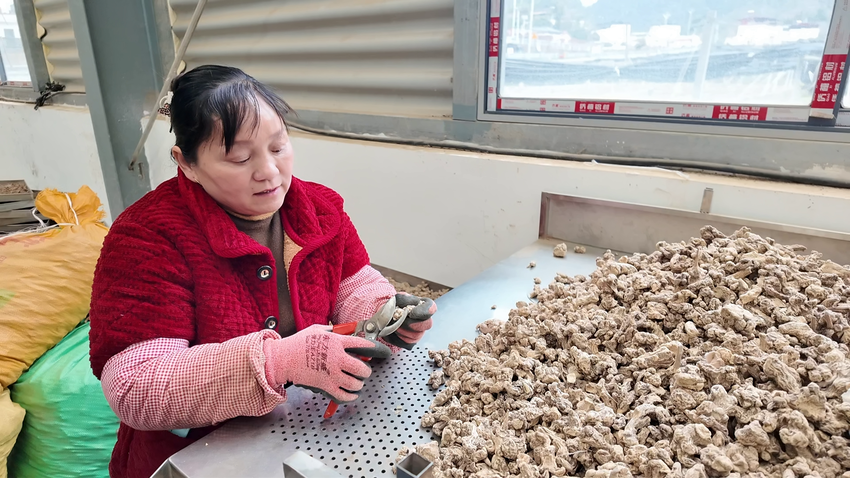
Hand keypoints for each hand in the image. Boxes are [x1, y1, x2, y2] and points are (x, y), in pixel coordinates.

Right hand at [263, 324, 390, 402]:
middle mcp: (337, 358)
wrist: (282, 359)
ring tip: (357, 382)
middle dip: (366, 371)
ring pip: (356, 383)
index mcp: (336, 342)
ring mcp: (332, 373)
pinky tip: (351, 393)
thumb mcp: (317, 330)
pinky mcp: (325, 386)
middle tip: (365, 371)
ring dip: (358, 384)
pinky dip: (350, 396)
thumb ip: (332, 331)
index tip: (378, 351)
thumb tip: (342, 332)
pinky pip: (344, 395)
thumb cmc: (297, 343)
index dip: (373, 348)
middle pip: (362, 368)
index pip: (362, 345)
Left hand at [384, 293, 435, 349]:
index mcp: (424, 307)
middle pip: (427, 324)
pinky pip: (407, 343)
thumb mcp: (397, 298)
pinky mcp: (411, 342)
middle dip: (412, 323)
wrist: (386, 316)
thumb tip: (408, 304)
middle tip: (400, 321)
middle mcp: (425, 320)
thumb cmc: (395, 306)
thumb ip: (403, 299)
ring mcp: (420, 332)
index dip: (423, 312)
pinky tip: (392, 331)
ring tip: (393, 324)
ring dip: (402, 330)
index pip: (431, 308)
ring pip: (416, 335)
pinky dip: (397, 337)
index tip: (411, 313)